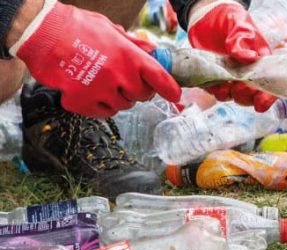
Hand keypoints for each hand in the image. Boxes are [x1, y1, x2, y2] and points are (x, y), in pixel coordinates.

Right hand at [10, 0, 180, 116]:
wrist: (41, 32)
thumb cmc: (76, 27)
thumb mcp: (110, 29)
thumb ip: (133, 44)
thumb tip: (152, 51)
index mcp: (129, 56)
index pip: (159, 78)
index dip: (170, 89)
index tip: (174, 95)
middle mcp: (119, 75)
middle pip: (141, 96)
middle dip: (137, 90)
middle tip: (124, 80)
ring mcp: (101, 90)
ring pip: (122, 106)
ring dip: (117, 97)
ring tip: (102, 81)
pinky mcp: (82, 101)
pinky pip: (102, 113)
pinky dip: (98, 106)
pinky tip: (89, 90)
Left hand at [187, 0, 276, 111]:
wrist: (207, 16)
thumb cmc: (230, 19)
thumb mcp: (240, 24)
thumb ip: (242, 40)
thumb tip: (249, 57)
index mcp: (260, 63)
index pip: (269, 85)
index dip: (267, 98)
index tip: (260, 103)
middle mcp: (247, 74)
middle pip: (251, 96)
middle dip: (245, 96)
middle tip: (238, 86)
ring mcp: (231, 78)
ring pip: (233, 97)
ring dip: (229, 96)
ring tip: (223, 86)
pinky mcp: (214, 77)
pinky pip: (215, 91)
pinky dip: (214, 91)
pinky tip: (212, 83)